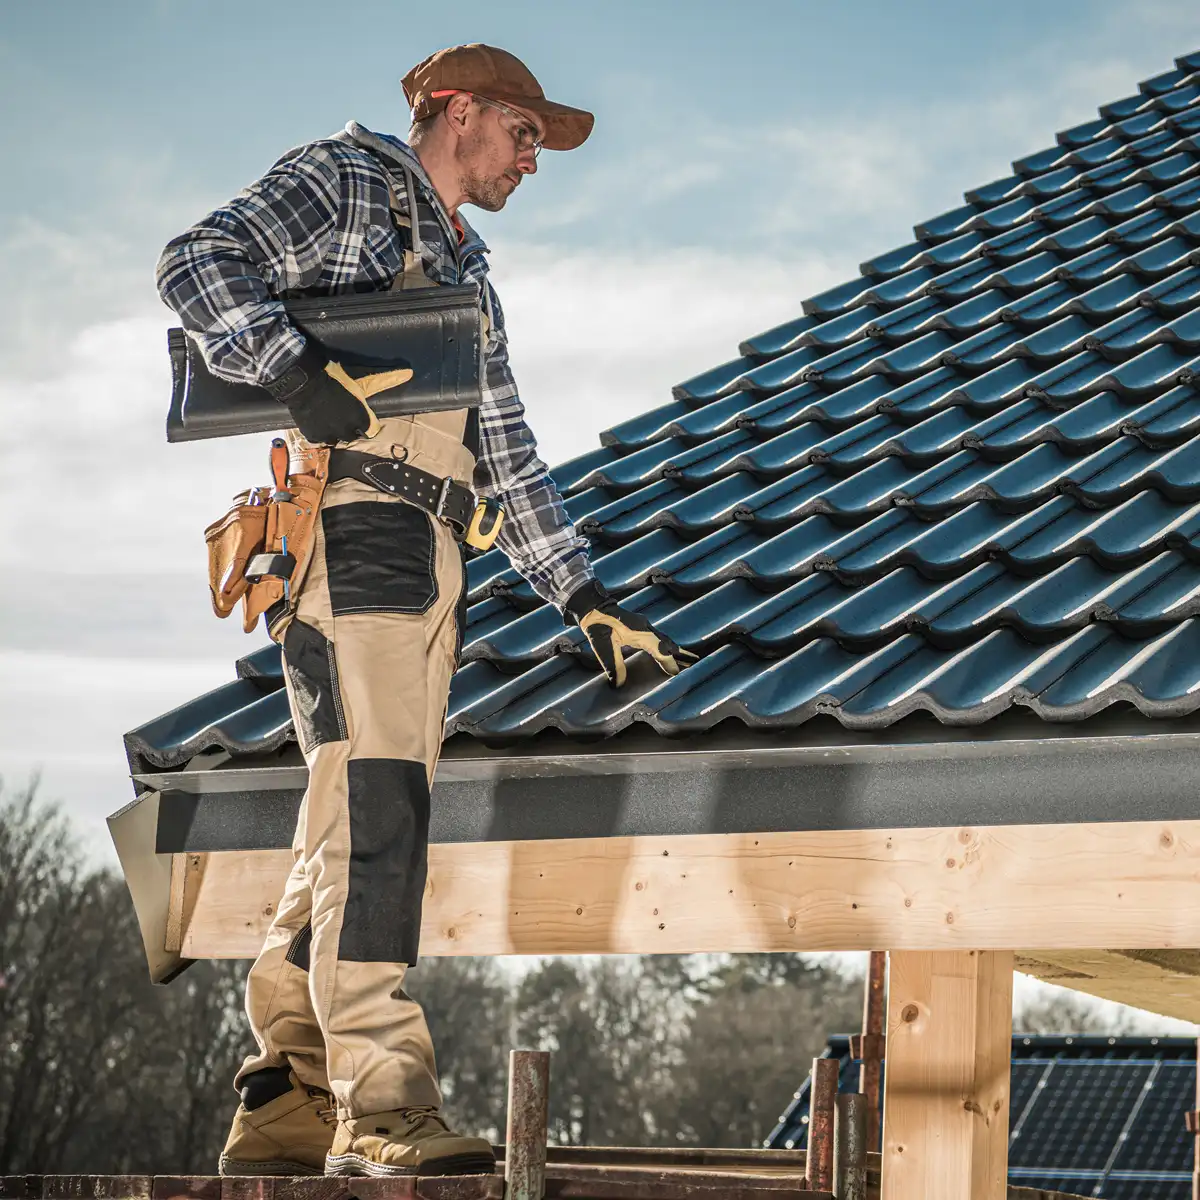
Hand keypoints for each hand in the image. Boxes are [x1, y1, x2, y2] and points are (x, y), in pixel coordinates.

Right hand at [264, 344, 412, 444]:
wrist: (303, 379)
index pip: (371, 430)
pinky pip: (320, 439)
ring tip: (328, 415)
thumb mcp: (363, 381)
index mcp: (363, 420)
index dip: (365, 420)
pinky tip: (317, 418)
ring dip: (334, 430)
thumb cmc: (335, 378)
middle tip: (340, 411)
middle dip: (349, 426)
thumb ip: (386, 381)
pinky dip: (319, 431)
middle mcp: (348, 431)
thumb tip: (409, 373)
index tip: (357, 412)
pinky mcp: (314, 436)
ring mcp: (330, 435)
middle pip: (354, 435)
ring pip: (337, 439)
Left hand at [565, 581, 697, 687]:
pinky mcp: (638, 625)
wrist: (592, 606)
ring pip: (663, 639)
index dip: (670, 663)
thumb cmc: (598, 626)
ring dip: (673, 649)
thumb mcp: (604, 648)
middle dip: (680, 654)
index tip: (678, 674)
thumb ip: (613, 666)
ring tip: (685, 657)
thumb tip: (618, 685)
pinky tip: (664, 649)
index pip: (661, 651)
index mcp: (641, 633)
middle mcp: (646, 628)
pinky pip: (657, 636)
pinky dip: (664, 644)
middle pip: (668, 644)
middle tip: (694, 663)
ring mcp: (643, 625)